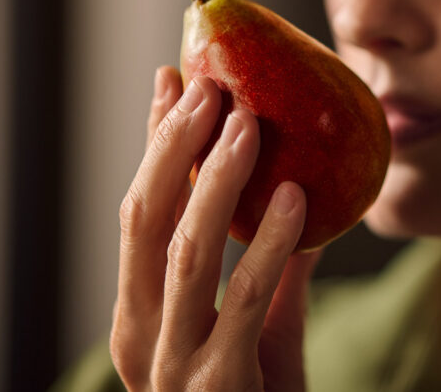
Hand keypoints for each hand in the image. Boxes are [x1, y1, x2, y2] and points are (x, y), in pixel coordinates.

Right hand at [110, 67, 320, 390]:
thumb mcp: (260, 327)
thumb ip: (274, 267)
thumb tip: (301, 191)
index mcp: (140, 312)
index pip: (139, 210)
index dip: (154, 143)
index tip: (175, 79)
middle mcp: (140, 335)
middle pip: (145, 220)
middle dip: (174, 146)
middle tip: (211, 84)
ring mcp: (172, 364)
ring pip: (184, 252)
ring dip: (215, 180)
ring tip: (248, 122)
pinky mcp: (217, 386)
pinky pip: (243, 300)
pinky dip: (268, 244)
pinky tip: (293, 197)